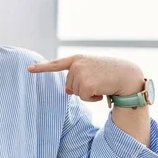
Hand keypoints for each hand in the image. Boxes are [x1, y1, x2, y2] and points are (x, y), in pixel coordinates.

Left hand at [28, 54, 144, 101]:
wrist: (128, 75)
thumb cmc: (111, 73)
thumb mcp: (92, 72)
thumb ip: (77, 78)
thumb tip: (67, 91)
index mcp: (77, 59)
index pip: (56, 64)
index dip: (41, 67)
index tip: (29, 69)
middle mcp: (76, 64)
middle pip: (69, 85)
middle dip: (82, 87)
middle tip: (98, 80)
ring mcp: (80, 73)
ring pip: (76, 92)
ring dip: (88, 93)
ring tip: (102, 84)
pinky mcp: (86, 84)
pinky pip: (83, 98)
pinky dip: (93, 98)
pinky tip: (103, 90)